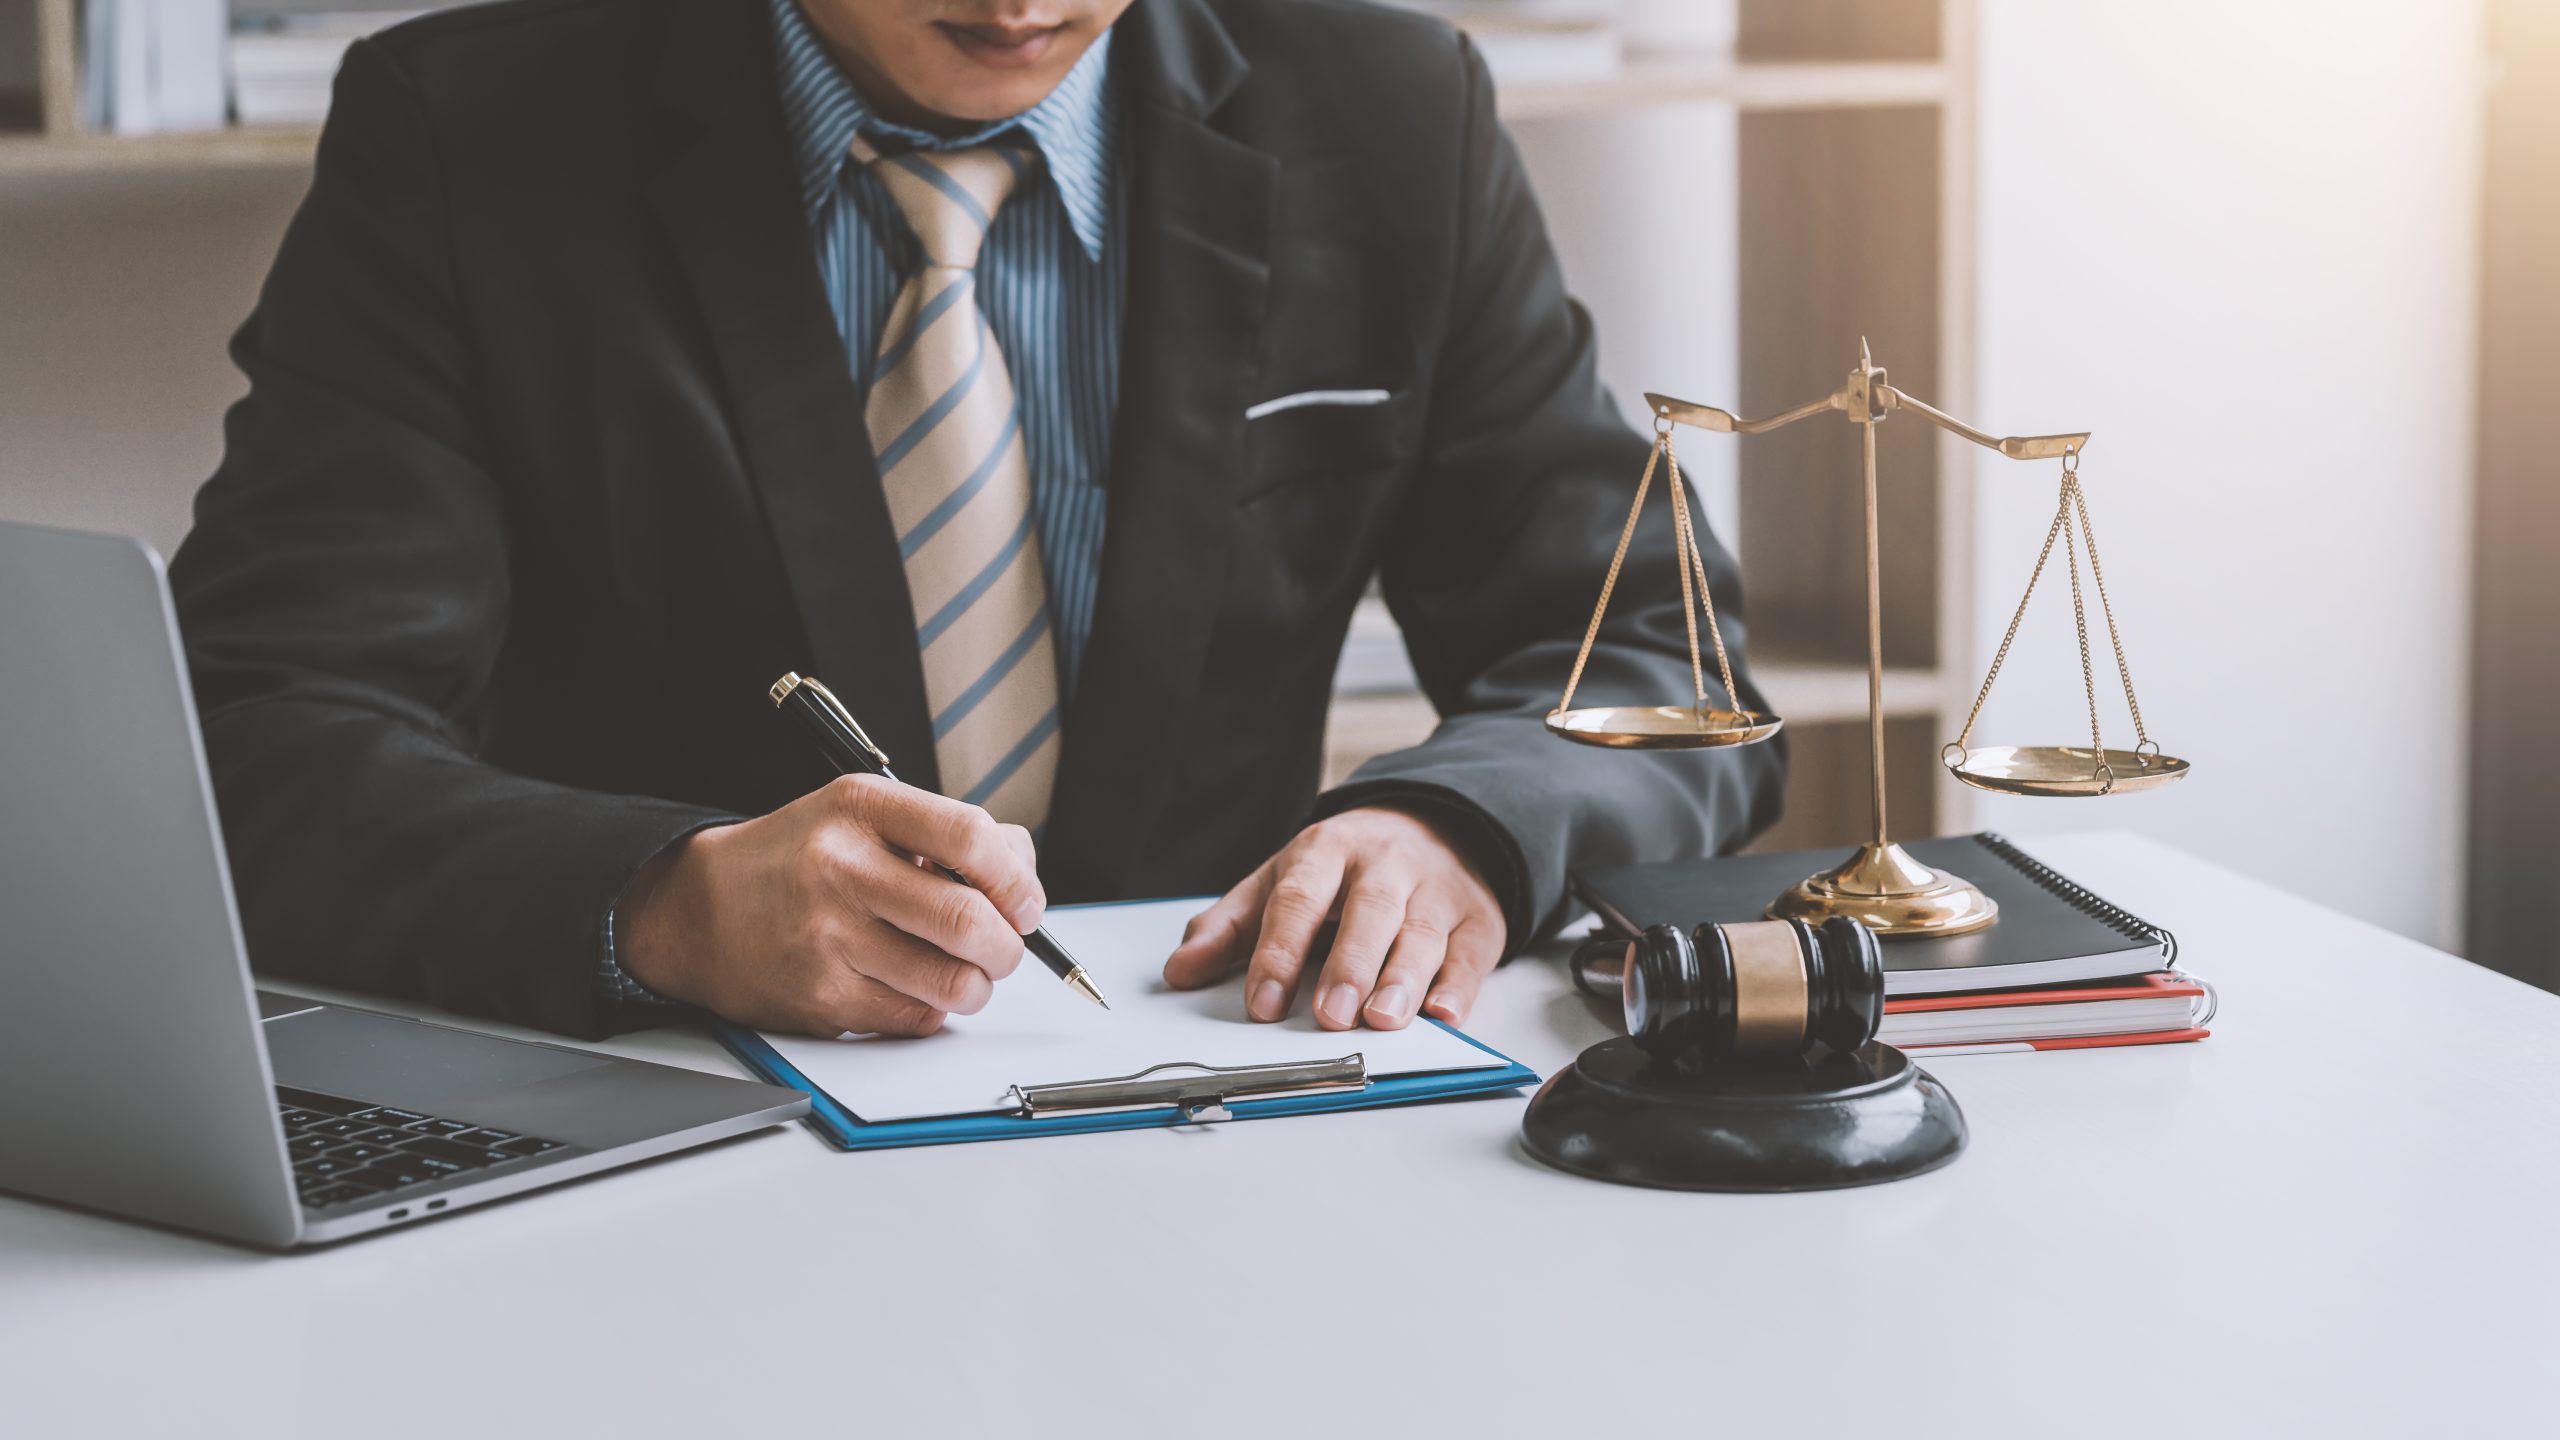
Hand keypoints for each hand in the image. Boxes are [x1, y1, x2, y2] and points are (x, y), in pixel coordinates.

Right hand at [616, 776, 1043, 1037]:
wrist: (697, 911)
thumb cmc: (797, 860)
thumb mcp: (862, 815)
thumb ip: (945, 834)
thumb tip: (1022, 874)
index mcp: (861, 809)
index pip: (969, 836)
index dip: (1017, 878)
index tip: (1025, 902)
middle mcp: (842, 869)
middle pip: (969, 920)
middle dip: (1007, 946)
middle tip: (1004, 948)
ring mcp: (829, 938)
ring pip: (952, 982)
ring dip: (977, 986)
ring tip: (965, 973)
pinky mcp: (822, 998)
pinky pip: (915, 1017)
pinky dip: (933, 1009)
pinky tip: (912, 986)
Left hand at [1162, 806, 1505, 1029]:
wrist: (1437, 826)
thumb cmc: (1345, 869)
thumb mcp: (1281, 880)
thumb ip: (1229, 927)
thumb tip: (1181, 972)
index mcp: (1328, 851)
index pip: (1299, 898)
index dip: (1280, 951)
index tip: (1263, 1002)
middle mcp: (1387, 866)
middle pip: (1369, 911)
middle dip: (1350, 964)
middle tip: (1331, 1015)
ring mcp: (1437, 891)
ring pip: (1422, 935)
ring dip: (1404, 980)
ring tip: (1383, 1019)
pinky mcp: (1478, 921)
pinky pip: (1471, 955)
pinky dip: (1459, 988)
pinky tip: (1443, 1015)